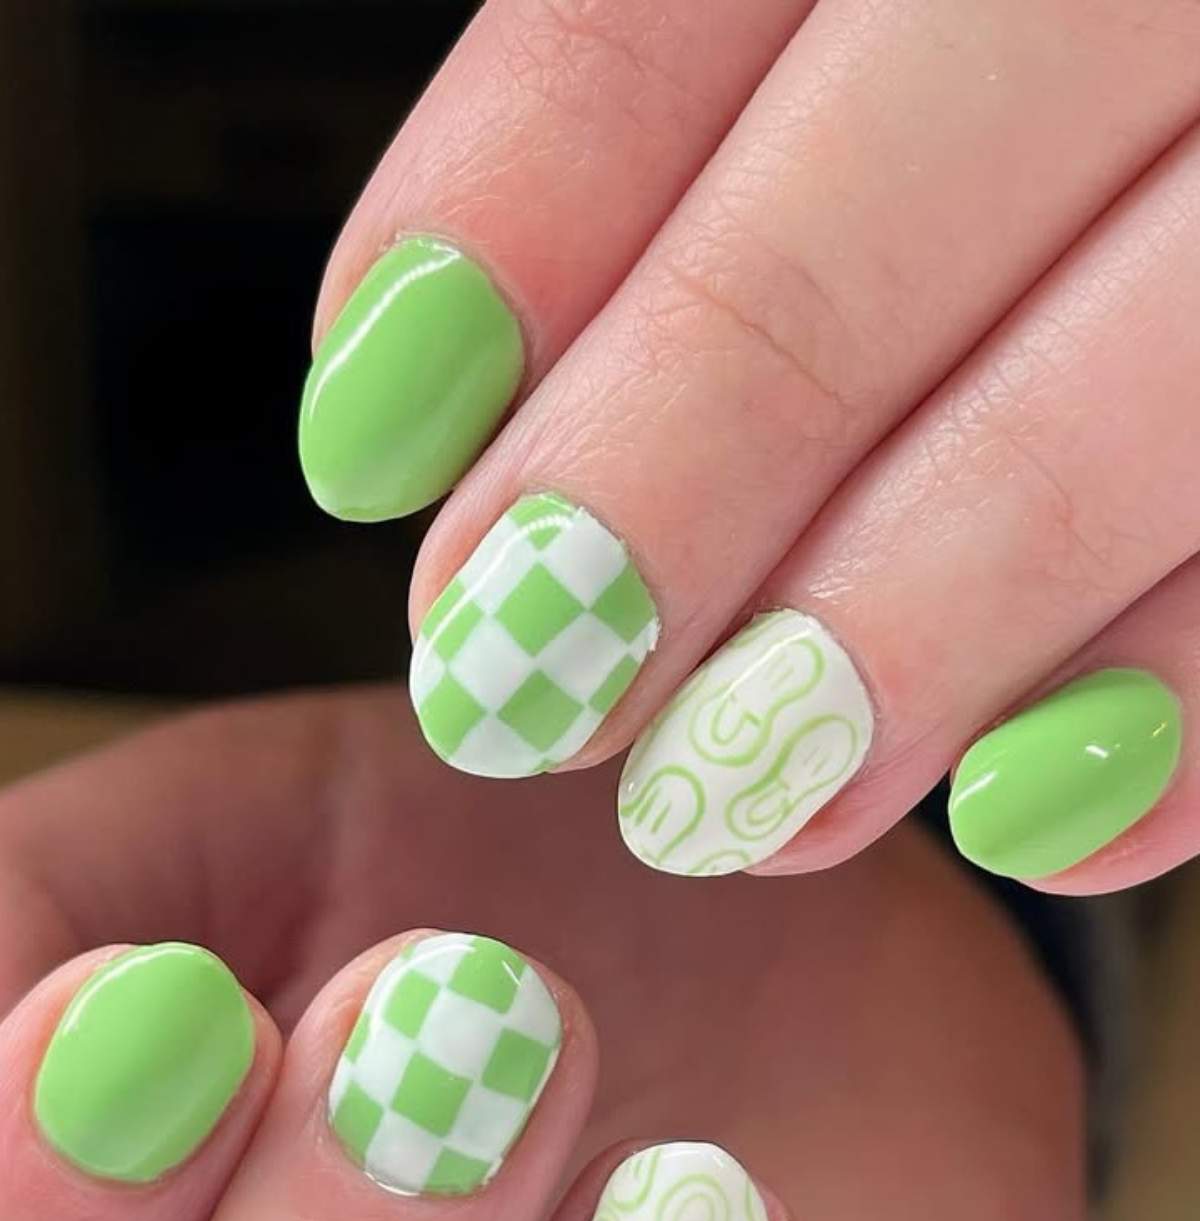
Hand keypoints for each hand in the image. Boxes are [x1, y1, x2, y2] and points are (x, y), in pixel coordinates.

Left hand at [300, 0, 1199, 893]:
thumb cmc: (999, 74)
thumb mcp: (817, 11)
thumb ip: (637, 129)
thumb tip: (413, 386)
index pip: (651, 24)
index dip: (494, 251)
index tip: (367, 453)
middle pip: (840, 255)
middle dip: (652, 502)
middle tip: (518, 690)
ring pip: (1110, 414)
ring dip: (891, 639)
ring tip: (723, 805)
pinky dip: (1182, 700)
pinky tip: (1045, 820)